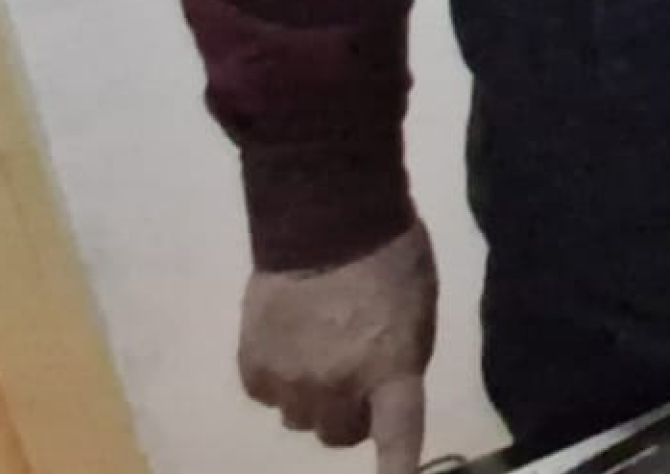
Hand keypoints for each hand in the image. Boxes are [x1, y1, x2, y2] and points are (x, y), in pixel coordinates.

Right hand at [235, 220, 435, 469]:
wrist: (327, 220)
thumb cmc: (390, 258)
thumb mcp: (416, 313)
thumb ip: (398, 361)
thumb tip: (379, 389)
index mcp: (391, 370)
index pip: (397, 436)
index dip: (397, 469)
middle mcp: (338, 386)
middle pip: (337, 435)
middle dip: (348, 415)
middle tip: (352, 377)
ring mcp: (291, 380)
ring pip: (298, 419)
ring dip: (310, 397)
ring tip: (315, 350)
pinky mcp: (253, 366)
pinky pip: (266, 395)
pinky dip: (277, 378)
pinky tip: (286, 341)